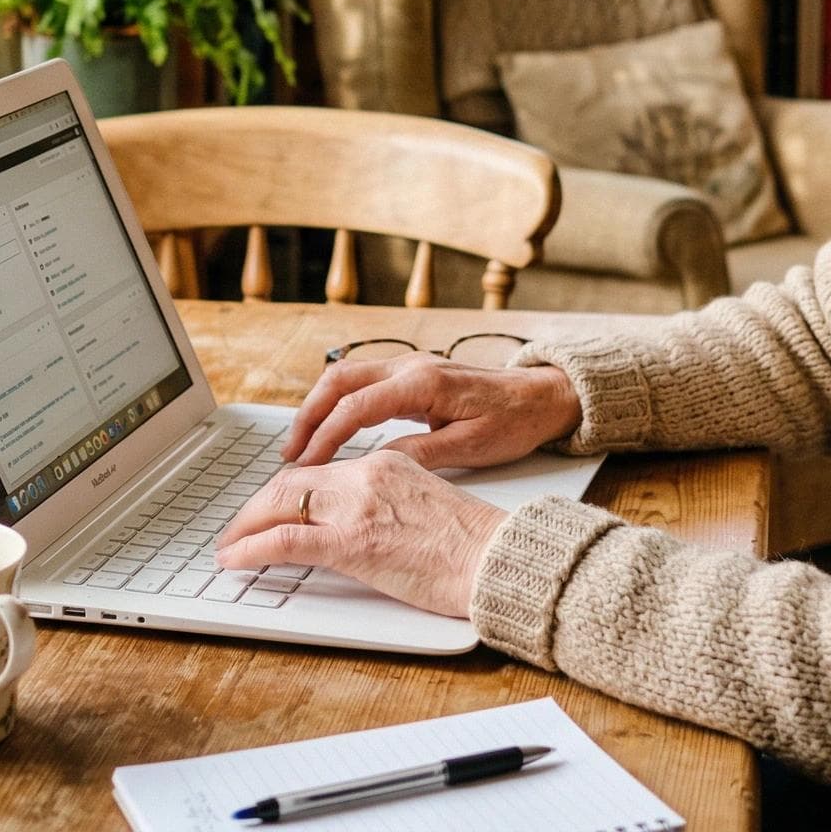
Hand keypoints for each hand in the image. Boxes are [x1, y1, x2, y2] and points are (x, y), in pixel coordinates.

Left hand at [215, 452, 509, 617]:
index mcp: (386, 463)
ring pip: (279, 505)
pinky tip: (234, 560)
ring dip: (244, 526)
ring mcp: (357, 507)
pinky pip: (284, 541)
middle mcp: (367, 475)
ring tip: (228, 546)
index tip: (269, 507)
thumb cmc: (474, 545)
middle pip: (291, 482)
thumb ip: (389, 501)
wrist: (497, 558)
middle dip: (255, 506)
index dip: (284, 490)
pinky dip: (250, 549)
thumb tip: (364, 521)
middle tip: (236, 527)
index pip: (319, 471)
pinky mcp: (352, 543)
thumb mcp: (426, 503)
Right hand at [281, 354, 582, 468]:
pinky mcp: (411, 374)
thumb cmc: (513, 422)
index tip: (305, 466)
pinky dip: (337, 403)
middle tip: (289, 456)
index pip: (356, 407)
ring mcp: (409, 365)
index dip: (325, 437)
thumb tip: (374, 466)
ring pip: (345, 376)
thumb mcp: (471, 448)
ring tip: (302, 446)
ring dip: (318, 408)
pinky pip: (361, 382)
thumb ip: (420, 454)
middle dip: (308, 417)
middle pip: (338, 381)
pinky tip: (330, 430)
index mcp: (423, 382)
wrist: (541, 397)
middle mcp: (410, 365)